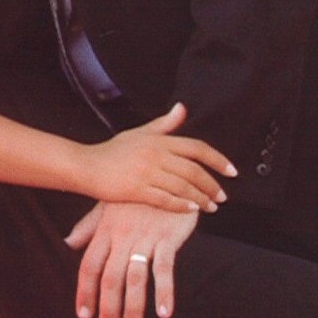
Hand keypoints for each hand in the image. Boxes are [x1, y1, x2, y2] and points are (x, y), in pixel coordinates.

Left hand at [65, 201, 199, 317]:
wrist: (166, 172)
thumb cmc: (135, 195)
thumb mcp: (108, 207)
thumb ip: (88, 228)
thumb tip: (67, 244)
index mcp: (105, 231)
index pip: (89, 266)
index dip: (85, 291)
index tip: (83, 315)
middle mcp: (121, 237)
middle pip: (110, 278)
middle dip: (108, 309)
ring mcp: (144, 238)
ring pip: (135, 278)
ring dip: (133, 307)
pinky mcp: (168, 238)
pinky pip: (165, 268)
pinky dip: (165, 291)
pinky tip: (163, 312)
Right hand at [79, 104, 234, 212]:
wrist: (85, 166)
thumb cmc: (111, 151)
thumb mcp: (138, 133)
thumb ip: (163, 124)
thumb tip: (182, 108)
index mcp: (157, 140)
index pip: (196, 147)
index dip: (218, 159)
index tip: (231, 171)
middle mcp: (154, 154)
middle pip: (193, 170)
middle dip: (212, 185)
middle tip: (222, 196)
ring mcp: (145, 173)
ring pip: (183, 187)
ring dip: (201, 199)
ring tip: (210, 206)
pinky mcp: (136, 190)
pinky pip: (166, 200)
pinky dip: (182, 206)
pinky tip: (191, 210)